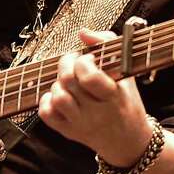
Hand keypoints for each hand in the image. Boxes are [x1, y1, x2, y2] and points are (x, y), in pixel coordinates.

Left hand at [37, 28, 152, 166]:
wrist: (127, 140)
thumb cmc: (125, 101)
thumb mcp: (125, 72)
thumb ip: (106, 44)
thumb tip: (83, 33)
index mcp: (114, 96)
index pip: (90, 77)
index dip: (83, 62)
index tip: (89, 59)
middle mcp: (97, 112)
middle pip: (68, 81)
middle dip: (66, 64)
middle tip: (74, 63)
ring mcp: (81, 123)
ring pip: (57, 96)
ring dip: (58, 83)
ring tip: (68, 83)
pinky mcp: (67, 131)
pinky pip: (46, 113)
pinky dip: (48, 100)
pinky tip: (61, 96)